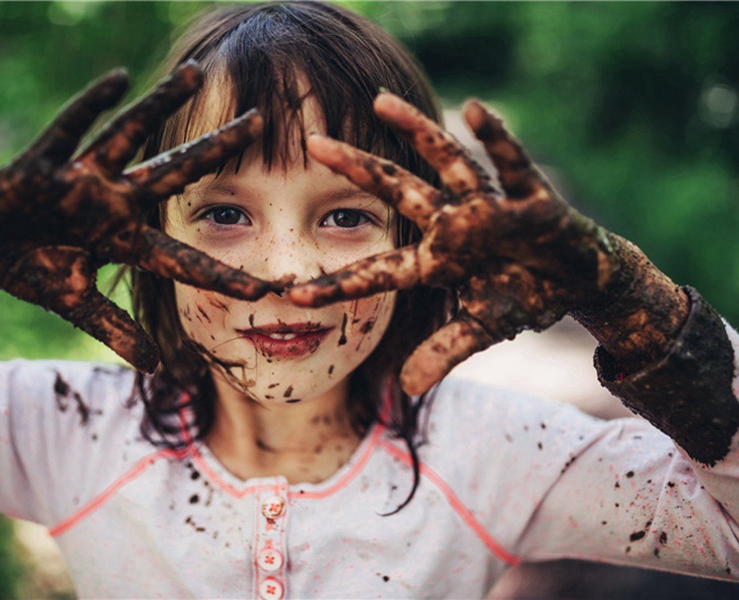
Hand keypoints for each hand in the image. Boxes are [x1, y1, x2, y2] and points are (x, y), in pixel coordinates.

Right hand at [0, 62, 267, 371]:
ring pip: (129, 137)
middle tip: (262, 120)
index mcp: (125, 238)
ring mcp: (82, 180)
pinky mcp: (43, 165)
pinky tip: (117, 80)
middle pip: (177, 172)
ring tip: (194, 73)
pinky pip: (67, 131)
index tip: (266, 288)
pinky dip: (87, 107)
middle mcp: (114, 201)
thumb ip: (114, 328)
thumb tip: (153, 366)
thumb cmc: (26, 266)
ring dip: (159, 105)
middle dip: (218, 148)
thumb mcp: (74, 302)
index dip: (223, 274)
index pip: (185, 259)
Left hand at [289, 94, 621, 394]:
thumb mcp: (482, 328)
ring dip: (417, 131)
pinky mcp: (530, 198)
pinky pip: (511, 166)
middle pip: (397, 191)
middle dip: (357, 169)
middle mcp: (453, 224)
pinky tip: (473, 110)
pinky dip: (497, 140)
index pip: (377, 272)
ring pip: (446, 162)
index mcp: (436, 260)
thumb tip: (406, 386)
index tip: (293, 294)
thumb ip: (444, 351)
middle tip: (311, 144)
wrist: (579, 279)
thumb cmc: (524, 295)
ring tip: (381, 103)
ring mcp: (488, 207)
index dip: (338, 284)